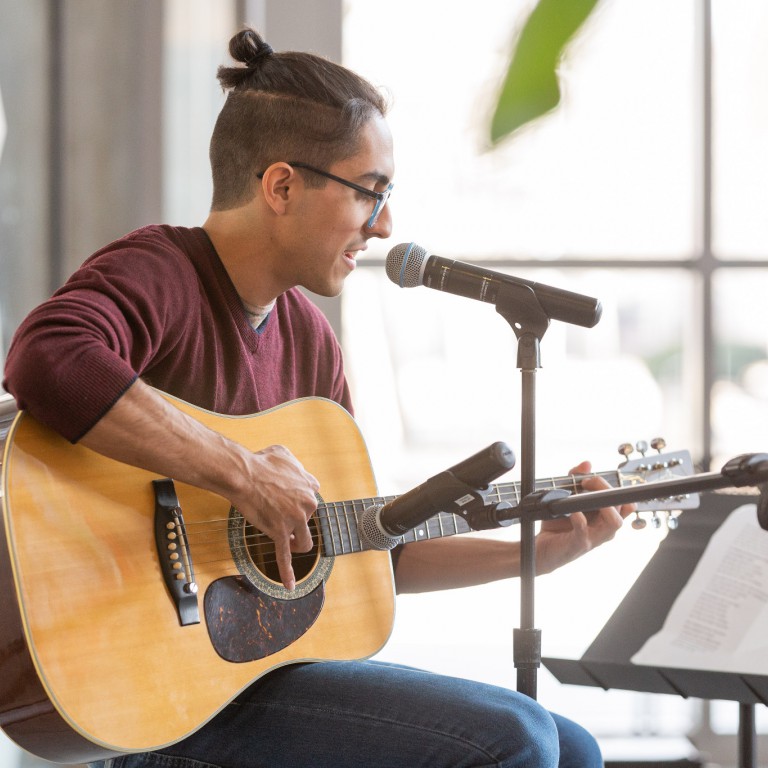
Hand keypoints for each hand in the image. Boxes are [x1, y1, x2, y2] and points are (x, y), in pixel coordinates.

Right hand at [231, 444, 319, 590]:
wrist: (243, 474)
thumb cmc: (261, 462)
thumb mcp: (286, 455)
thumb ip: (297, 466)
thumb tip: (298, 473)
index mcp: (310, 487)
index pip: (311, 499)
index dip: (298, 500)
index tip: (288, 499)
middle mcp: (307, 504)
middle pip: (308, 520)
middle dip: (295, 519)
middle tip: (277, 511)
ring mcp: (295, 521)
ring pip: (304, 541)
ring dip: (297, 542)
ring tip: (286, 539)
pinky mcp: (280, 533)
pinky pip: (284, 557)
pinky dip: (287, 573)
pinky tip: (290, 586)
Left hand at [534, 460, 634, 574]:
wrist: (542, 549)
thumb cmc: (558, 525)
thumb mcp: (566, 498)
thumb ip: (575, 480)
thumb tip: (587, 464)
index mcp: (604, 518)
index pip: (625, 502)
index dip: (613, 487)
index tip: (591, 479)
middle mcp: (604, 529)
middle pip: (624, 508)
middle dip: (607, 490)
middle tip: (587, 482)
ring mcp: (594, 538)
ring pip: (615, 523)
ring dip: (603, 505)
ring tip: (583, 496)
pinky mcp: (578, 545)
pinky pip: (585, 534)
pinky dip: (581, 521)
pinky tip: (574, 513)